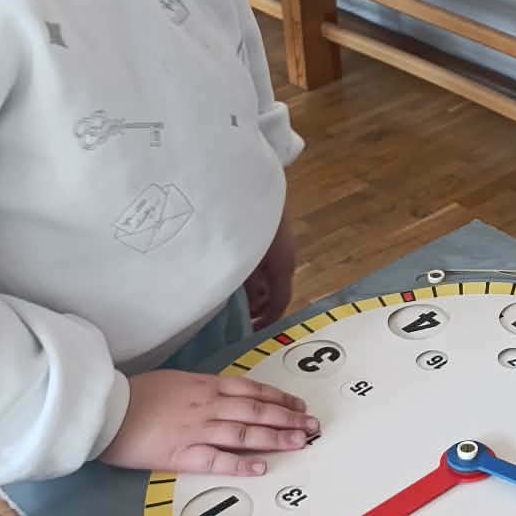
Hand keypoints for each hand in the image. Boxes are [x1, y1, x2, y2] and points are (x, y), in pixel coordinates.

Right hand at [103, 369, 319, 476]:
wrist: (106, 409)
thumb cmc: (135, 395)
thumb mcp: (175, 381)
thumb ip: (201, 389)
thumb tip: (223, 395)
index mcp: (205, 386)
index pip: (252, 391)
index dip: (279, 399)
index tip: (299, 406)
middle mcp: (207, 405)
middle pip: (257, 411)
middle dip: (289, 419)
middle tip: (313, 426)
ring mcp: (197, 429)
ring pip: (245, 433)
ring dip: (276, 438)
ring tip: (300, 443)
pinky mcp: (182, 454)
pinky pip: (218, 459)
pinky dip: (242, 463)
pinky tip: (262, 467)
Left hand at [244, 191, 295, 326]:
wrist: (253, 181)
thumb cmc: (249, 219)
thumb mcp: (247, 256)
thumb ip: (249, 283)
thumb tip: (249, 306)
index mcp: (283, 266)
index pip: (279, 303)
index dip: (266, 322)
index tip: (251, 334)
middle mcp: (285, 260)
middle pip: (273, 292)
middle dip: (257, 307)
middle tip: (236, 318)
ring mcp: (278, 248)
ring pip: (268, 278)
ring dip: (254, 291)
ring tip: (230, 298)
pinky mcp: (270, 238)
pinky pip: (263, 265)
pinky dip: (251, 276)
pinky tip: (233, 274)